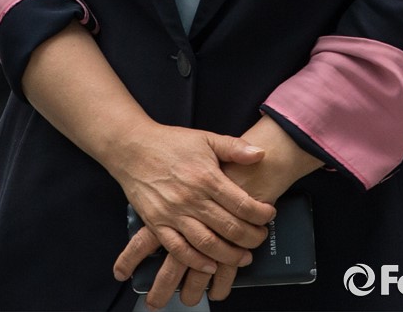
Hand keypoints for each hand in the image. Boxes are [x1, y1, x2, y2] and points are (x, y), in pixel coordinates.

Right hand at [134, 116, 323, 307]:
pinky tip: (210, 265)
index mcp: (207, 177)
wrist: (133, 148)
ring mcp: (173, 214)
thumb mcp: (206, 138)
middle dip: (251, 238)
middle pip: (229, 228)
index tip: (269, 214)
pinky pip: (178, 250)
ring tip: (243, 257)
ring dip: (229, 256)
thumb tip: (261, 153)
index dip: (261, 213)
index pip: (242, 204)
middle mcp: (191, 198)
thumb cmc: (172, 142)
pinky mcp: (157, 224)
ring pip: (207, 244)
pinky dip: (195, 262)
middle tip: (260, 238)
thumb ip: (234, 147)